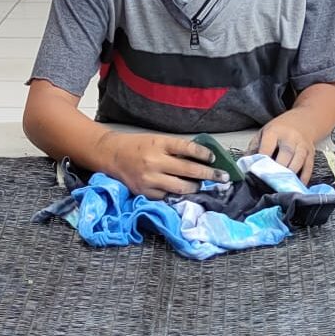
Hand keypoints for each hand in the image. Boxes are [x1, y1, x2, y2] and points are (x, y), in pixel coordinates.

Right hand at [98, 132, 229, 198]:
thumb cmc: (138, 145)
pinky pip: (166, 196)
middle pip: (189, 170)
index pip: (188, 149)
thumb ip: (176, 148)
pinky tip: (182, 191)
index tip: (214, 158)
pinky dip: (176, 194)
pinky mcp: (144, 192)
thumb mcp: (158, 140)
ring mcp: (149, 178)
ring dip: (194, 187)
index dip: (204, 154)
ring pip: (180, 187)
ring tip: (201, 185)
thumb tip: (201, 157)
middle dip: (209, 175)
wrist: (112, 155)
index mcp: (160, 144)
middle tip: (222, 178)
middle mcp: (155, 161)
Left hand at [249, 111, 315, 183]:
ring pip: (298, 161)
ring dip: (290, 175)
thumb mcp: (263, 134)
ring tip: (281, 188)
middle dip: (278, 170)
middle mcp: (290, 137)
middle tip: (270, 183)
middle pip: (286, 154)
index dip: (262, 161)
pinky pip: (308, 168)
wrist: (302, 120)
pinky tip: (295, 186)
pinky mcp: (311, 153)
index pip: (267, 147)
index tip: (256, 173)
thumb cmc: (279, 130)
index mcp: (274, 131)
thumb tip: (245, 166)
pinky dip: (303, 179)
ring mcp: (302, 145)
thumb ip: (253, 149)